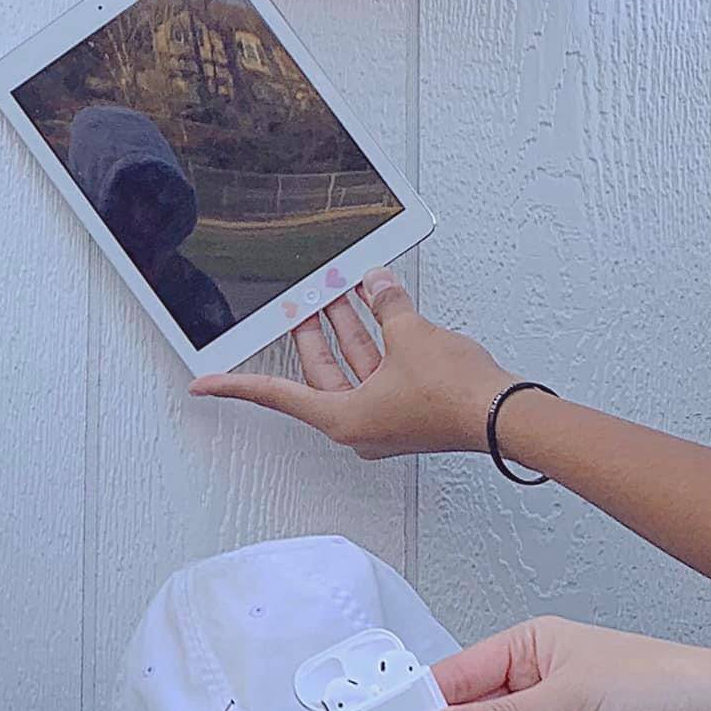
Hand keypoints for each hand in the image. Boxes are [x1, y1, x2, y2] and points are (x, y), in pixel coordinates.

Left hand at [189, 268, 513, 459]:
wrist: (506, 416)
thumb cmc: (457, 396)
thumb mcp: (411, 336)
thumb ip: (386, 307)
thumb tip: (376, 285)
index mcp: (341, 418)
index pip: (276, 395)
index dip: (236, 385)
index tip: (204, 385)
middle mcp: (356, 425)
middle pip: (319, 374)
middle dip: (311, 333)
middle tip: (299, 303)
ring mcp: (383, 419)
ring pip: (353, 368)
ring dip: (348, 330)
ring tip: (342, 291)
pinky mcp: (407, 410)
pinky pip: (380, 371)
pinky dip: (378, 341)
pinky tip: (380, 308)